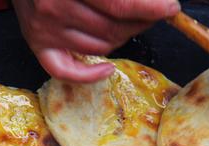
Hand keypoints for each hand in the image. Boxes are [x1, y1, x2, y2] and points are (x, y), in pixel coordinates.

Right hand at [12, 0, 180, 82]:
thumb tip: (153, 1)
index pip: (119, 4)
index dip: (150, 8)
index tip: (170, 8)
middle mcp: (54, 8)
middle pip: (114, 28)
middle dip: (140, 22)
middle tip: (153, 13)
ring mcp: (44, 30)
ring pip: (100, 47)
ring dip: (121, 38)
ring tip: (126, 24)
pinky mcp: (38, 45)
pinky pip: (67, 72)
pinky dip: (90, 76)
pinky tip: (106, 69)